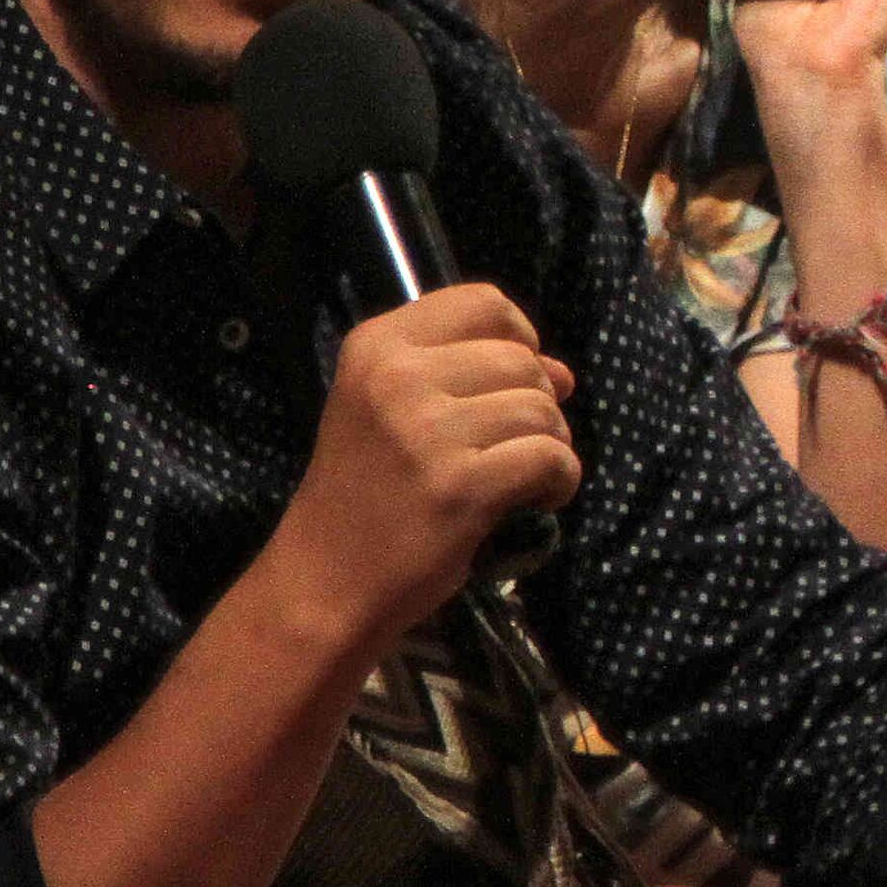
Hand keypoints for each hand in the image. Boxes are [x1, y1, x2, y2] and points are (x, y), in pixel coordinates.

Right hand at [263, 284, 577, 654]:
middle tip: (511, 447)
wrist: (323, 584)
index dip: (516, 338)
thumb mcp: (396, 414)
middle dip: (538, 403)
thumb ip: (475, 378)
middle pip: (521, 359)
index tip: (507, 382)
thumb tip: (564, 373)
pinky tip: (537, 502)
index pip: (482, 301)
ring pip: (542, 409)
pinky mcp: (459, 487)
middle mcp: (397, 376)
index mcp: (375, 346)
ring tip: (521, 478)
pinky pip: (552, 458)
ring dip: (551, 445)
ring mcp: (427, 431)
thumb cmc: (365, 495)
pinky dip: (561, 481)